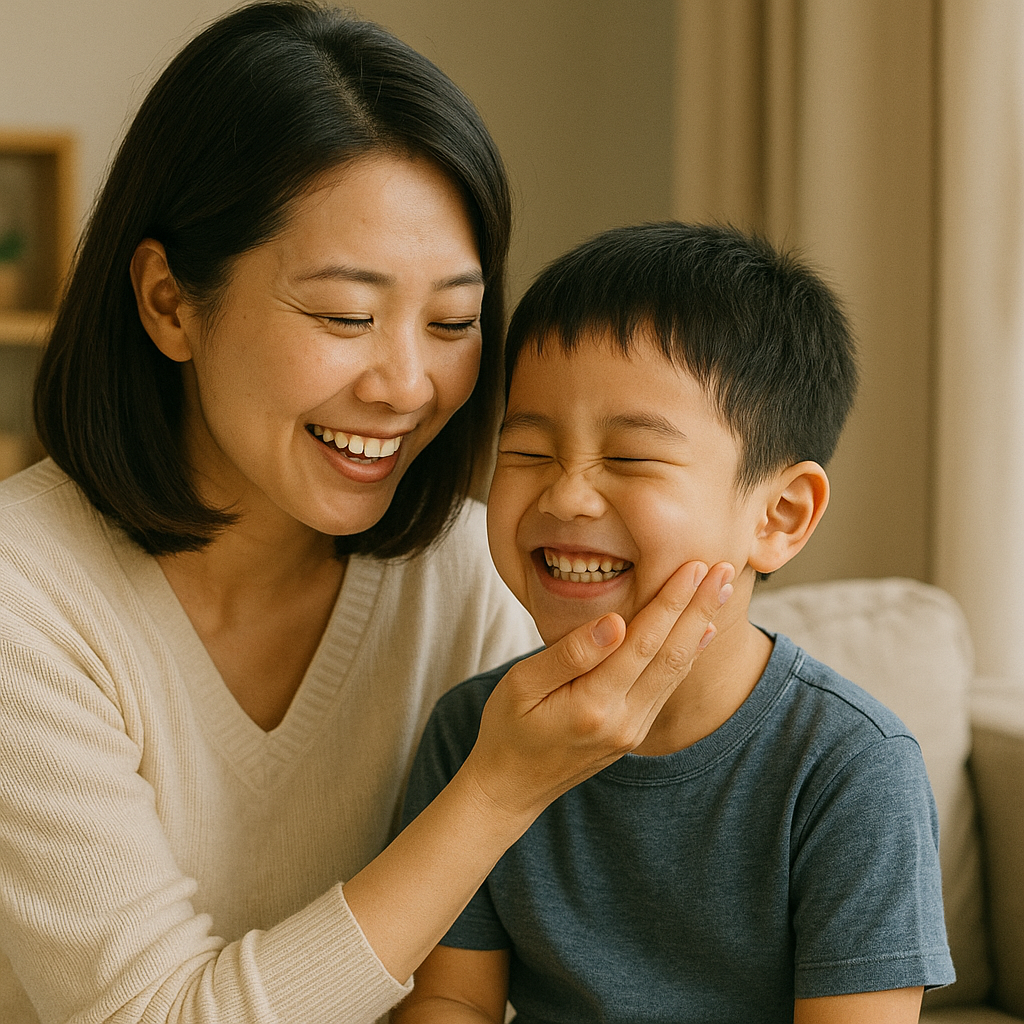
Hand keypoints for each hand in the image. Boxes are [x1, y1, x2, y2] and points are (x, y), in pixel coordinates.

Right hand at [462, 559, 734, 823]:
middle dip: (699, 608)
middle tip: (725, 569)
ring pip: (675, 671)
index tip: (692, 567)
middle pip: (671, 655)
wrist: (510, 787)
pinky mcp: (634, 732)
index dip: (669, 602)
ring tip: (722, 590)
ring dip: (700, 626)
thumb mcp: (522, 685)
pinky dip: (687, 654)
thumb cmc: (507, 728)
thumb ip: (570, 654)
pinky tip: (700, 631)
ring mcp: (633, 730)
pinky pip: (667, 686)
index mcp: (593, 704)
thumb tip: (615, 622)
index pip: (642, 642)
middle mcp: (624, 721)